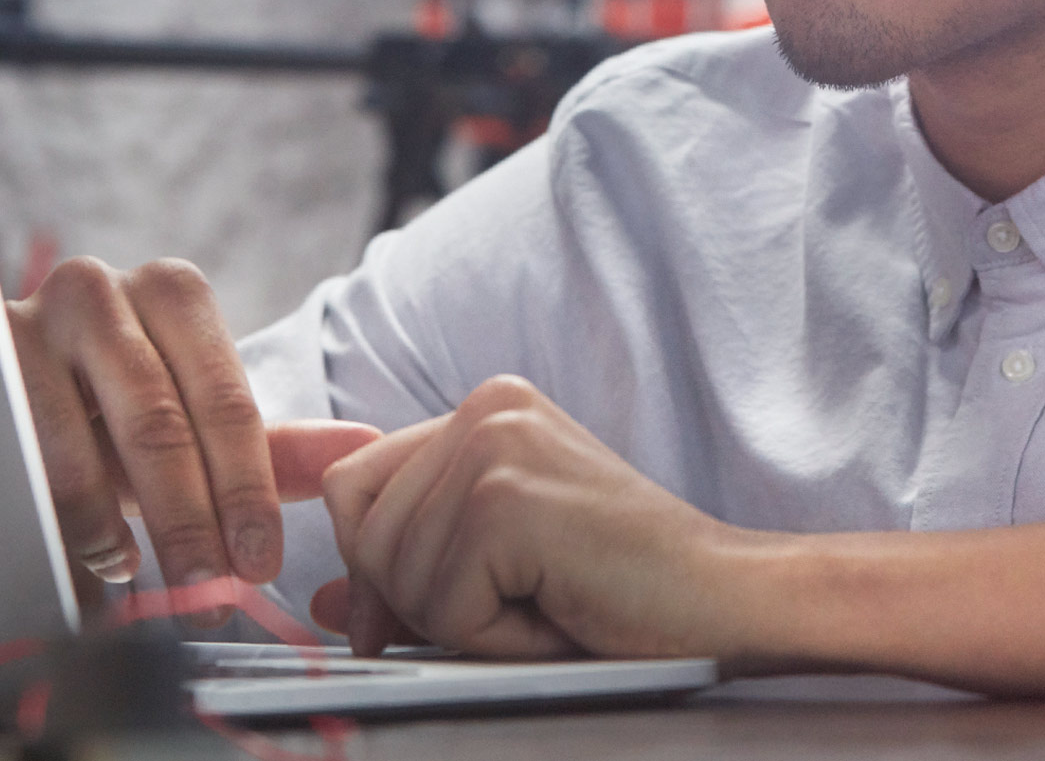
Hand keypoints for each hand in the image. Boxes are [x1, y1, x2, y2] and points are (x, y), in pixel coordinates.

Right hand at [9, 256, 378, 605]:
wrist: (28, 382)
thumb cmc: (123, 404)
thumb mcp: (197, 420)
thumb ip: (277, 442)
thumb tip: (368, 447)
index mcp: (175, 292)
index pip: (225, 401)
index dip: (246, 489)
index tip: (260, 560)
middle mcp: (105, 290)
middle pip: (159, 425)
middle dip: (190, 521)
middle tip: (212, 591)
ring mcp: (37, 322)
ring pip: (86, 451)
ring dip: (122, 532)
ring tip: (145, 577)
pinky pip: (26, 468)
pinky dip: (69, 529)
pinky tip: (98, 559)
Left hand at [313, 376, 749, 661]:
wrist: (721, 598)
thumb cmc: (620, 589)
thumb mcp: (498, 566)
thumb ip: (411, 567)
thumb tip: (324, 599)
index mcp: (485, 408)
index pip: (356, 482)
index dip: (377, 564)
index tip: (433, 607)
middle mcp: (485, 407)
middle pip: (363, 529)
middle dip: (419, 600)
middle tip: (516, 603)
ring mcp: (495, 444)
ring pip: (394, 572)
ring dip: (462, 622)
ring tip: (542, 601)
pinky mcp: (507, 498)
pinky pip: (439, 604)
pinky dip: (491, 637)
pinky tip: (555, 611)